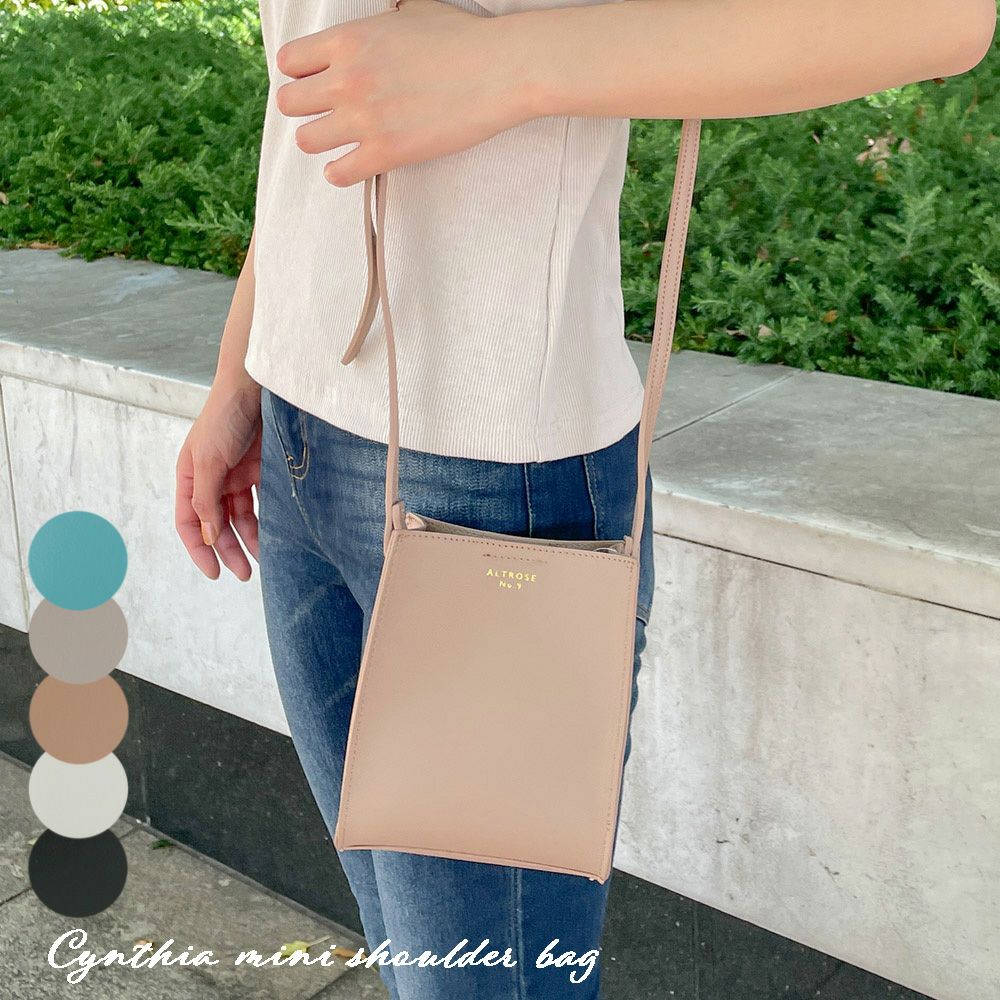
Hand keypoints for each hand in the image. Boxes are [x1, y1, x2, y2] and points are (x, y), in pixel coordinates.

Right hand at [175, 376, 261, 580]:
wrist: (256, 387)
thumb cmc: (225, 417)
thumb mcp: (210, 460)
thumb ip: (207, 498)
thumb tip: (207, 535)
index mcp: (190, 477)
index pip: (189, 522)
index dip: (199, 549)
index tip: (214, 572)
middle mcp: (212, 480)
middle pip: (217, 524)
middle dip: (228, 550)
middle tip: (243, 574)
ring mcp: (237, 476)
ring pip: (241, 517)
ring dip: (250, 539)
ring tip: (264, 561)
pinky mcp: (261, 471)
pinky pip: (262, 503)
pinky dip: (266, 520)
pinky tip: (276, 536)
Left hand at [274, 0, 536, 185]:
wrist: (500, 70)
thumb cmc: (463, 38)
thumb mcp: (412, 10)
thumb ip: (381, 21)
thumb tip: (387, 17)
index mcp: (349, 39)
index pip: (289, 62)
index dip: (300, 74)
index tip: (317, 83)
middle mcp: (348, 78)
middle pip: (289, 103)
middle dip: (305, 108)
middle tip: (326, 114)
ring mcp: (365, 118)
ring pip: (306, 140)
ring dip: (320, 141)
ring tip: (338, 141)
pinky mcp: (387, 152)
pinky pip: (338, 173)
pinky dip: (339, 172)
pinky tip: (349, 165)